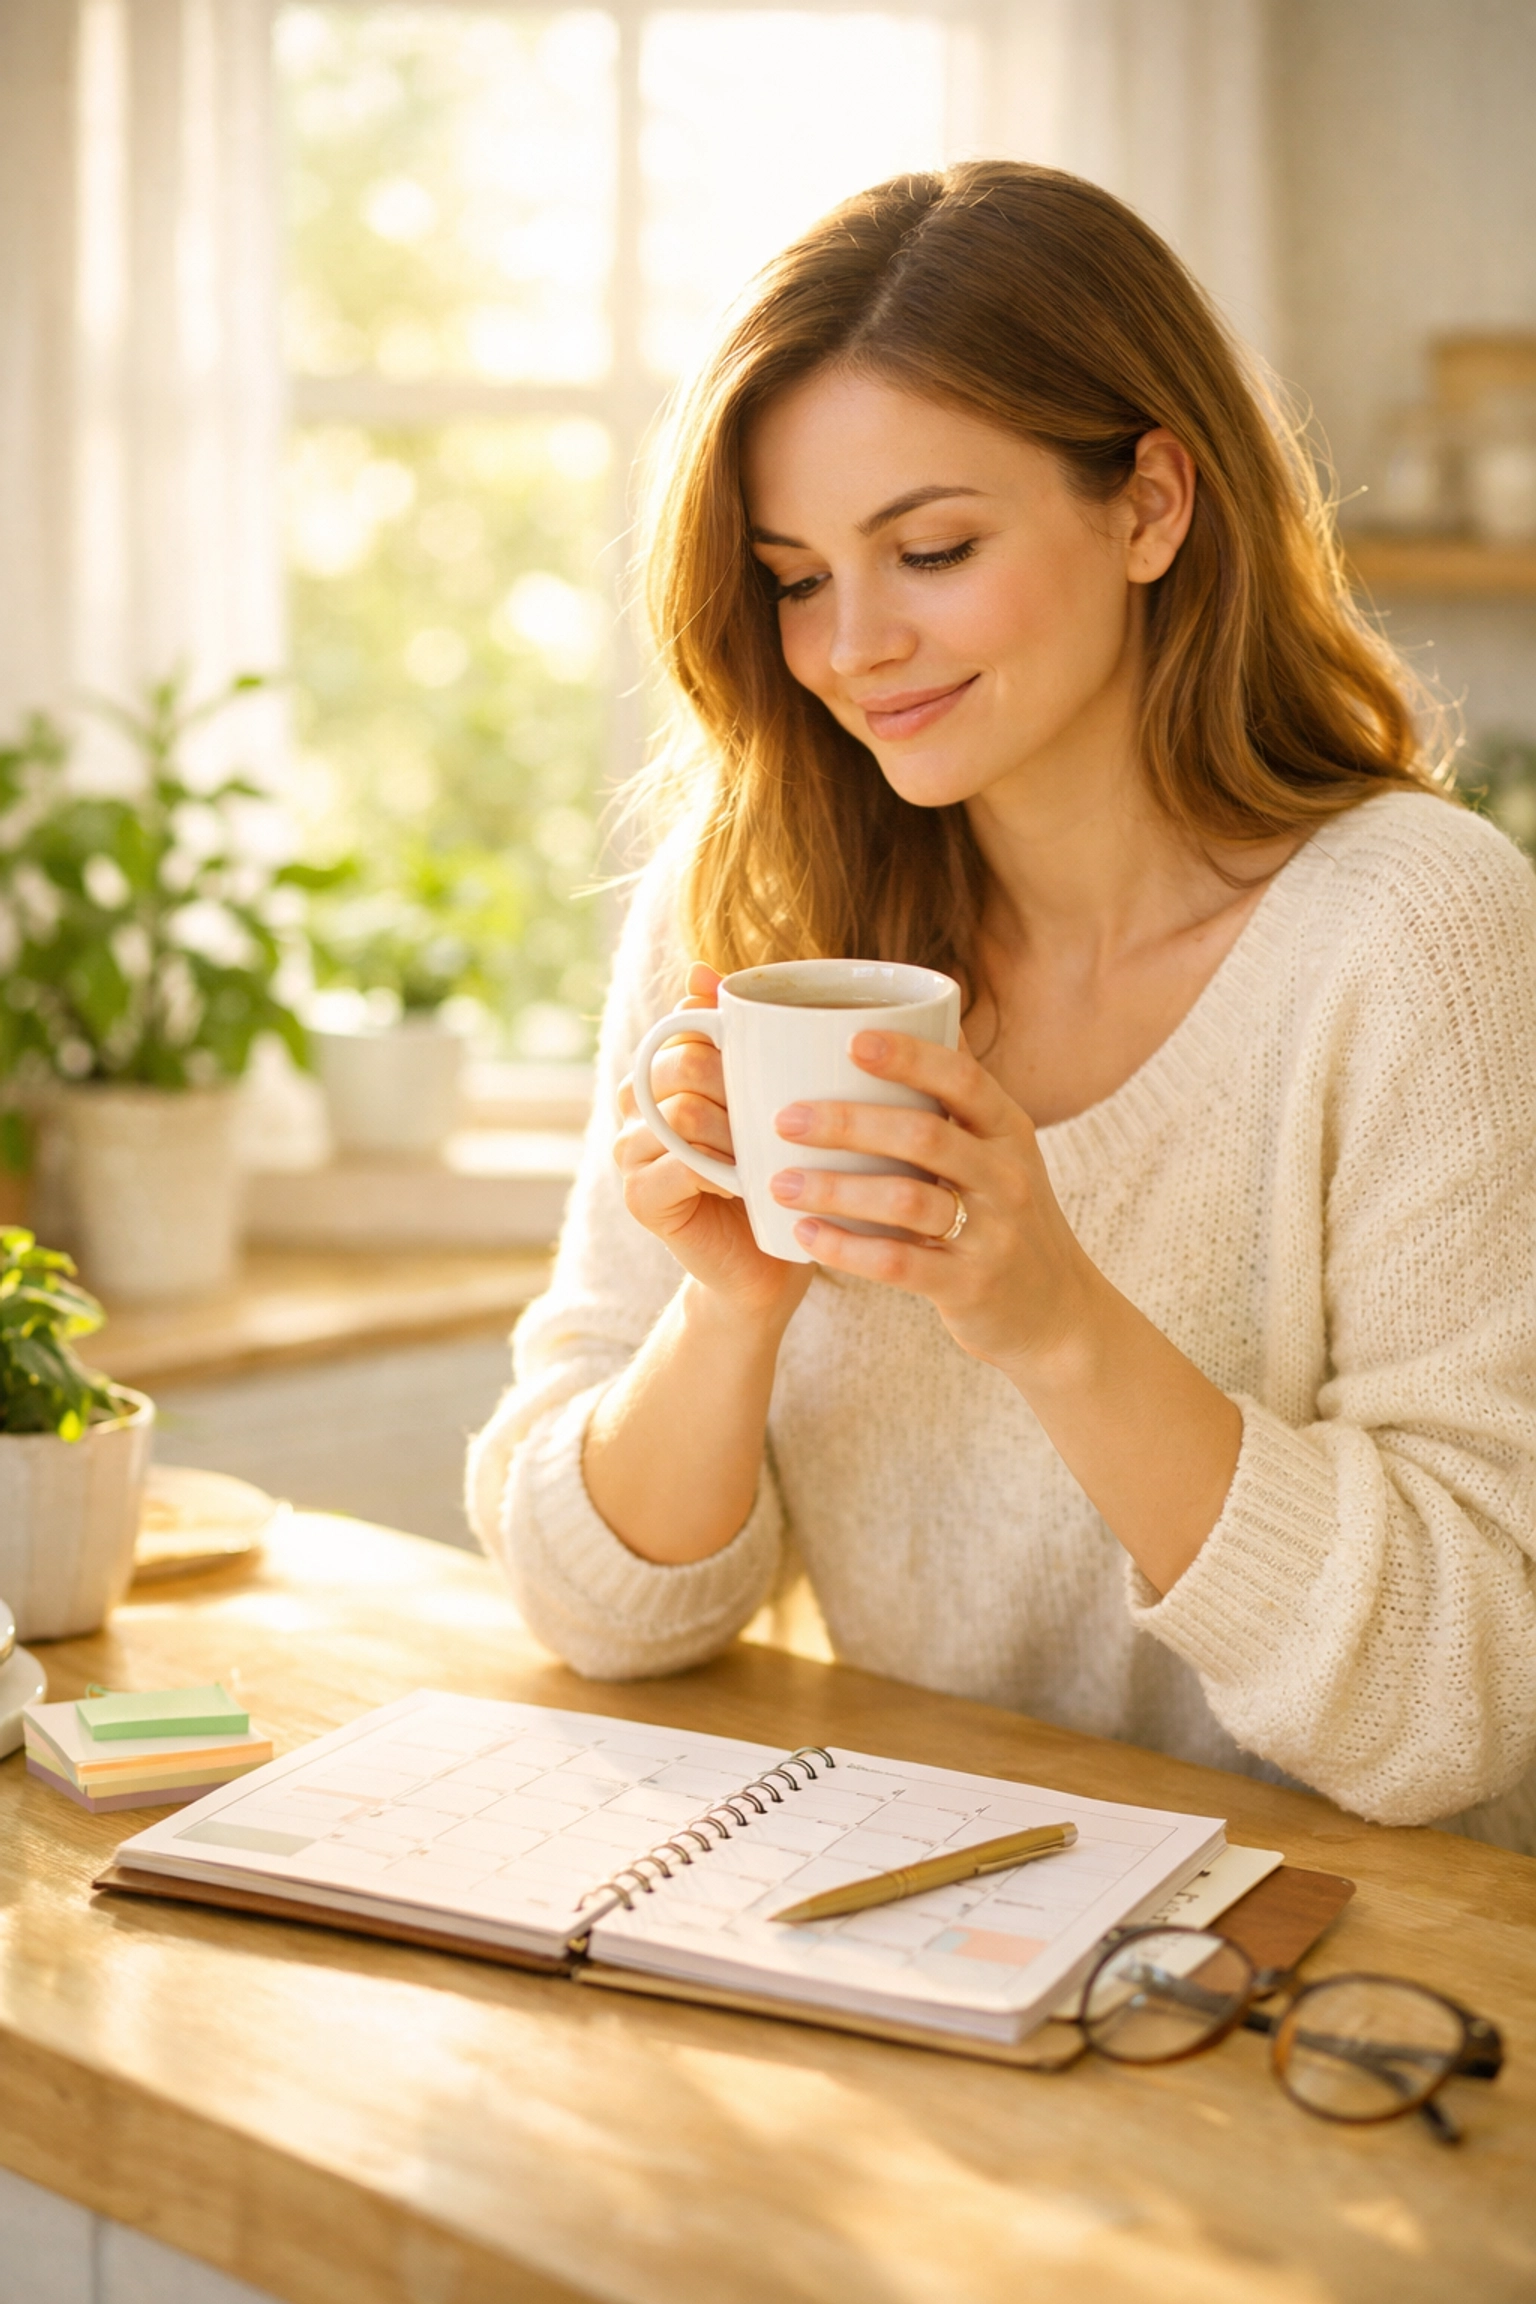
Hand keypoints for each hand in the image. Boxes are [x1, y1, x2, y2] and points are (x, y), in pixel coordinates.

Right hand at [615, 964, 814, 1325]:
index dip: (733, 1044)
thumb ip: (744, 1039)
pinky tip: (749, 1185)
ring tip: (766, 1157)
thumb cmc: (778, 1173)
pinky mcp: (639, 1199)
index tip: (771, 1072)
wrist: (771, 1265)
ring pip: (684, 1111)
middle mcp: (633, 1108)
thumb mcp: (768, 1098)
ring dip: (737, 1133)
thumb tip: (701, 969)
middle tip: (777, 1123)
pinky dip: (724, 1172)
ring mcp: (630, 1154)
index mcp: (661, 1074)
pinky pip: (680, 1164)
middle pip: (683, 1065)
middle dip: (740, 1090)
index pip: (685, 1027)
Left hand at [768, 1029, 1094, 1376]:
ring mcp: (993, 1234)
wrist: (1058, 1311)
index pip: (962, 1080)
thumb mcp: (1003, 1149)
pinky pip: (900, 1263)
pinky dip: (847, 1249)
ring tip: (780, 1183)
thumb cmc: (1009, 1216)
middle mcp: (1007, 1176)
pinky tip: (805, 1235)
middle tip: (785, 1120)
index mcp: (1009, 1130)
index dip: (909, 1057)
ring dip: (836, 1189)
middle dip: (849, 1124)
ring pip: (907, 1200)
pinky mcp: (971, 1286)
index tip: (851, 1040)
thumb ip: (961, 1094)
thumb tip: (921, 1010)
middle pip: (925, 1136)